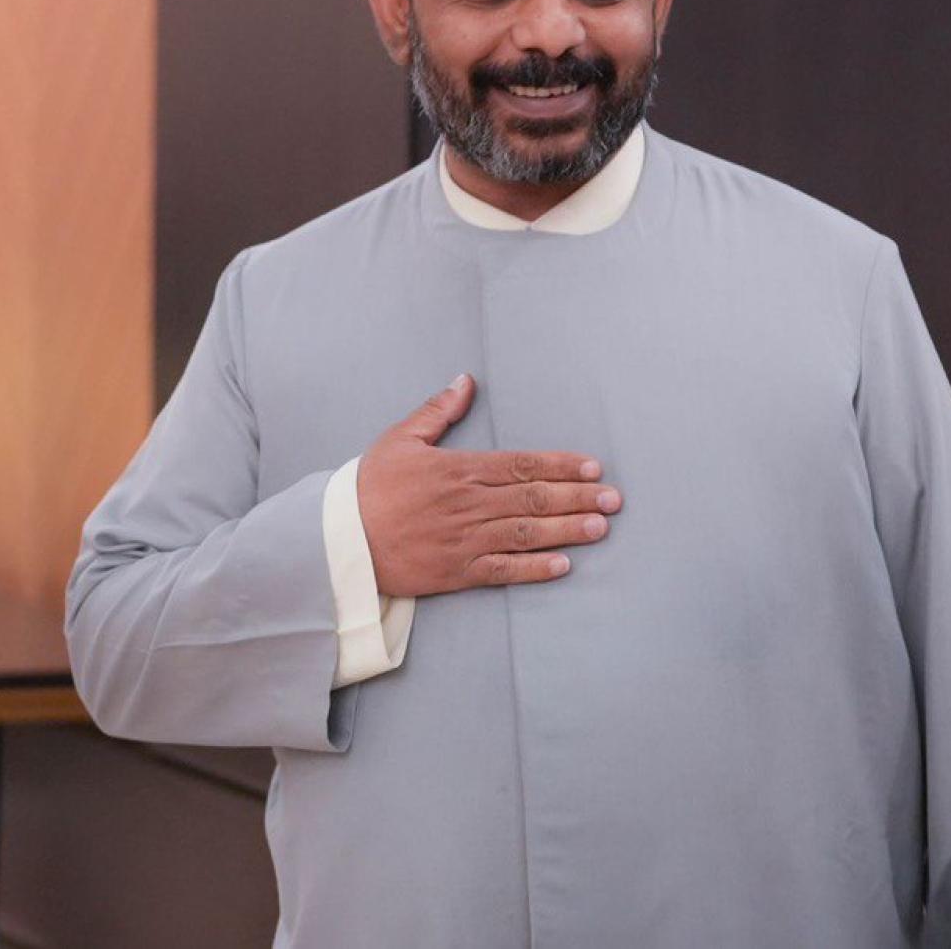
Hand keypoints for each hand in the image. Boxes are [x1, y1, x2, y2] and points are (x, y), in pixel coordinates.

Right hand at [356, 374, 619, 596]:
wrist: (337, 538)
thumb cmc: (368, 487)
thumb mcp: (400, 438)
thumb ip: (438, 411)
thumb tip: (465, 380)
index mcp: (459, 469)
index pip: (522, 464)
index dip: (562, 465)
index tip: (594, 468)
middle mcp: (468, 504)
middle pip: (533, 497)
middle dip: (577, 497)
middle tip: (614, 500)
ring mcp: (464, 539)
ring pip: (525, 532)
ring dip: (566, 529)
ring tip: (600, 528)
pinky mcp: (455, 571)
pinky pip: (502, 571)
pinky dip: (533, 569)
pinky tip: (563, 565)